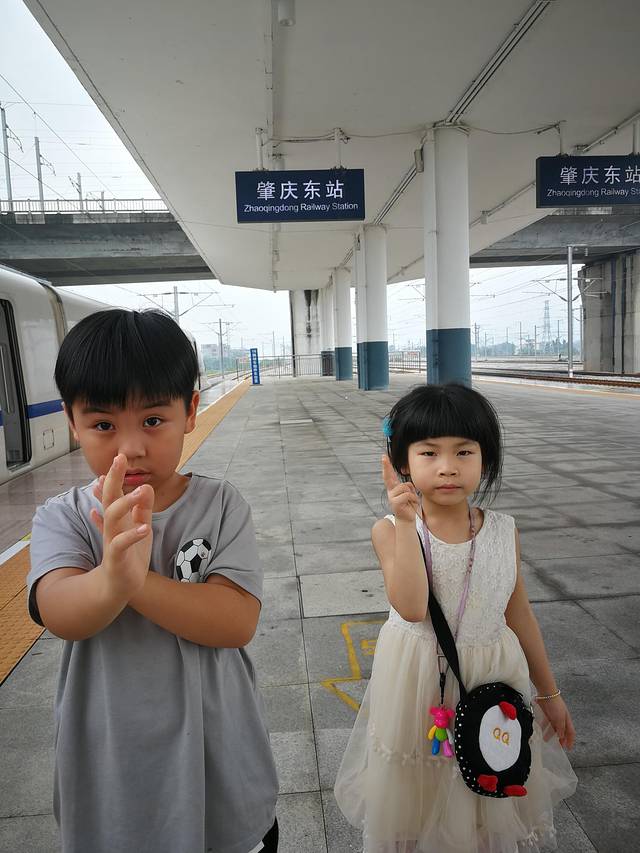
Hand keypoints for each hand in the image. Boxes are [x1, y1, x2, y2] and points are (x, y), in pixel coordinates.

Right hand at [90, 453, 154, 598]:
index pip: (114, 492)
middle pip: (109, 498)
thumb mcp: (140, 526)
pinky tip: (144, 527)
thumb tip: (145, 486)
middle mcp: (112, 526)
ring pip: (113, 517)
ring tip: (141, 490)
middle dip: (113, 478)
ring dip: (125, 503)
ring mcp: (112, 541)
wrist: (119, 586)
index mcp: (118, 518)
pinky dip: (132, 535)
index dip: (116, 475)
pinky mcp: (116, 558)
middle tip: (119, 459)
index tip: (119, 456)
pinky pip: (121, 544)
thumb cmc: (130, 554)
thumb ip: (143, 508)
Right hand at [381, 455, 419, 522]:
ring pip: (405, 487)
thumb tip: (407, 486)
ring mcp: (392, 497)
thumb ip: (407, 487)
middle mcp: (391, 491)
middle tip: (383, 457)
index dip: (387, 466)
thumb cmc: (409, 505)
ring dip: (412, 493)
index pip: (389, 475)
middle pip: (388, 477)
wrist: (407, 518)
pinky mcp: (395, 503)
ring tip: (411, 500)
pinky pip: (407, 494)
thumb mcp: (409, 493)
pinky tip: (412, 503)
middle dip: (386, 466)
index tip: (384, 457)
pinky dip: (413, 498)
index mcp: (394, 488)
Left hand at [537, 695, 574, 749]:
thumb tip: (561, 737)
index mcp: (567, 719)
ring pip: (552, 727)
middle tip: (557, 746)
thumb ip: (561, 728)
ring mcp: (553, 715)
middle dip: (560, 739)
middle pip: (561, 731)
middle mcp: (561, 718)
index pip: (571, 732)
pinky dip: (544, 727)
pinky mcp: (546, 712)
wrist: (546, 693)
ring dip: (550, 734)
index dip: (570, 740)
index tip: (568, 748)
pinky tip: (541, 730)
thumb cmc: (555, 704)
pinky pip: (545, 722)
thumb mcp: (560, 718)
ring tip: (546, 740)